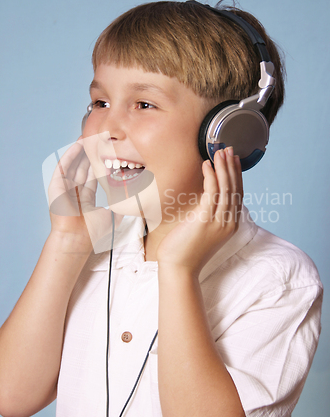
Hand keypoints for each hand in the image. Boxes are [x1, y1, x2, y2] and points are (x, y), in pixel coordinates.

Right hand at [48, 138, 121, 251]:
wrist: (78, 238)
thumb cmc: (93, 232)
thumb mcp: (112, 217)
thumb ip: (120, 207)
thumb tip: (133, 203)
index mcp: (85, 200)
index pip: (91, 178)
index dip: (98, 166)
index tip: (105, 155)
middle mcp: (74, 193)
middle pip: (82, 169)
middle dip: (89, 155)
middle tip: (97, 141)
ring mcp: (64, 189)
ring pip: (73, 165)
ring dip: (79, 151)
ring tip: (87, 137)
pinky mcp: (56, 186)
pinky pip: (63, 166)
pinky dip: (70, 154)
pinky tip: (78, 144)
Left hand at [156, 147, 242, 275]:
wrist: (179, 267)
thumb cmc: (186, 248)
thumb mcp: (203, 229)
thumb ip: (209, 213)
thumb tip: (207, 197)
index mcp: (230, 224)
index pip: (238, 194)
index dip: (236, 175)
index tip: (234, 160)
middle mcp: (229, 222)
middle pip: (235, 188)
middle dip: (232, 167)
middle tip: (228, 149)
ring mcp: (219, 221)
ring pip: (226, 188)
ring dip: (223, 167)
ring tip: (219, 152)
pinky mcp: (205, 220)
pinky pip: (212, 192)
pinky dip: (211, 176)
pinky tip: (207, 165)